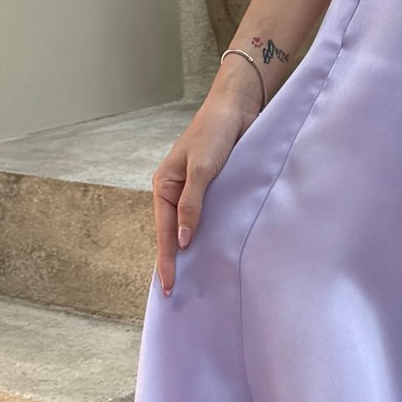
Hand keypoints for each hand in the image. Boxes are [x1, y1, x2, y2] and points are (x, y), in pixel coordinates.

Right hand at [151, 76, 257, 293]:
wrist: (237, 107)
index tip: (168, 285)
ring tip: (197, 280)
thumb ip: (193, 204)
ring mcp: (196, 190)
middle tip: (178, 294)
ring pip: (193, 227)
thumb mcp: (202, 169)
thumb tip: (185, 240)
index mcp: (164, 185)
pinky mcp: (216, 187)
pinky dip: (211, 234)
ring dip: (194, 250)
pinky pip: (210, 216)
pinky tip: (216, 250)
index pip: (165, 231)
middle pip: (175, 233)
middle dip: (176, 261)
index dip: (167, 259)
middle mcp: (177, 191)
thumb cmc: (215, 132)